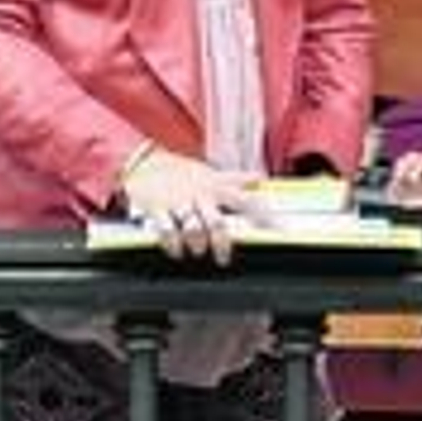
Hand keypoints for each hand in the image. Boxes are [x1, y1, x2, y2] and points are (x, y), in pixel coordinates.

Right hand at [121, 148, 263, 265]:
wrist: (145, 163)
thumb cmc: (181, 172)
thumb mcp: (210, 173)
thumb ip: (235, 179)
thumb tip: (259, 177)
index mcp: (214, 187)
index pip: (244, 200)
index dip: (262, 216)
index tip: (277, 230)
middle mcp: (199, 196)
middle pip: (216, 222)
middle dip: (221, 243)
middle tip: (223, 258)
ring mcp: (178, 202)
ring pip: (193, 228)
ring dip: (197, 243)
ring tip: (197, 250)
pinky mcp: (158, 209)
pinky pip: (166, 230)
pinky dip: (172, 244)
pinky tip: (176, 250)